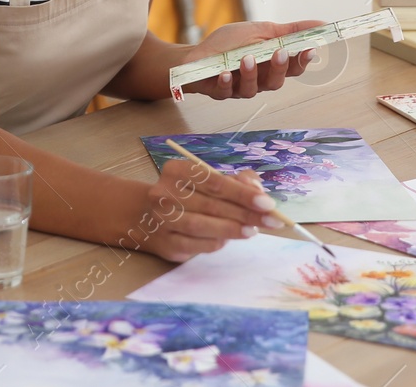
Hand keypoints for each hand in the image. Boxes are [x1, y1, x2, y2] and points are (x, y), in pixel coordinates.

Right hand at [140, 158, 284, 261]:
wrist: (145, 216)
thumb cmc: (186, 195)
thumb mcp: (206, 181)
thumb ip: (234, 181)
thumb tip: (258, 189)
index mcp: (176, 171)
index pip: (213, 180)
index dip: (242, 192)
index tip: (267, 203)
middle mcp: (164, 193)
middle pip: (210, 204)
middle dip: (245, 213)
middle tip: (270, 220)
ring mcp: (161, 220)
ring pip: (201, 226)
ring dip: (232, 229)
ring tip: (253, 231)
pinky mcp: (165, 243)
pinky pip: (195, 245)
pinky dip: (216, 243)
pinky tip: (229, 239)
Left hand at [181, 19, 323, 99]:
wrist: (195, 55)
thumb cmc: (229, 43)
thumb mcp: (260, 30)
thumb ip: (290, 31)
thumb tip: (321, 23)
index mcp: (271, 64)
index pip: (293, 68)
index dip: (302, 61)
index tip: (309, 49)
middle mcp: (259, 80)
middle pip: (277, 82)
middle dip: (279, 68)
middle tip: (278, 53)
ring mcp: (240, 88)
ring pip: (253, 89)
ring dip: (251, 73)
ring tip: (246, 58)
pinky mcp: (220, 92)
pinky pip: (226, 91)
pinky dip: (226, 82)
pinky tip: (223, 72)